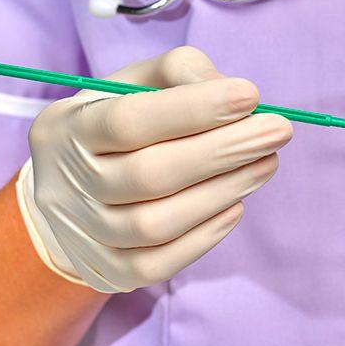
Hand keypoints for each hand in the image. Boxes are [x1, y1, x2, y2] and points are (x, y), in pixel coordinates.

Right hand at [18, 46, 292, 292]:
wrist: (67, 192)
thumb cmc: (115, 123)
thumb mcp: (133, 84)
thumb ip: (180, 73)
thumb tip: (233, 93)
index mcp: (68, 129)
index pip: (128, 120)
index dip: (193, 109)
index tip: (250, 95)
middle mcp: (67, 185)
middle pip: (150, 174)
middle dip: (224, 151)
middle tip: (278, 131)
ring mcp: (85, 234)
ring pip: (156, 224)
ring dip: (223, 191)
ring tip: (266, 163)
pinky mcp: (107, 272)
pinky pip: (158, 264)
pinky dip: (204, 236)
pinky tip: (236, 205)